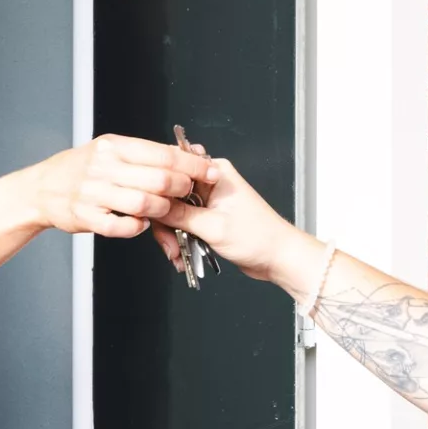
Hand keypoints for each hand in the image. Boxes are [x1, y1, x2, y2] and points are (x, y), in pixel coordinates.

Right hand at [28, 134, 218, 238]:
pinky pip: (120, 226)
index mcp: (114, 146)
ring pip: (144, 204)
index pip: (164, 154)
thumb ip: (141, 155)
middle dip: (182, 189)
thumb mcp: (109, 150)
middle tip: (189, 194)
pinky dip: (136, 227)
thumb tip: (181, 156)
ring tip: (167, 210)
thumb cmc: (80, 169)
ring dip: (163, 210)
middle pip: (159, 179)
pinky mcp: (85, 216)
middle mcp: (104, 166)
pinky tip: (140, 224)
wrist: (41, 188)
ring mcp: (93, 192)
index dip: (192, 165)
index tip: (210, 171)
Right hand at [153, 158, 322, 290]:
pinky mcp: (209, 216)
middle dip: (166, 223)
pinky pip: (185, 224)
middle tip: (169, 245)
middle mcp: (210, 182)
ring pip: (175, 212)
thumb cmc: (258, 237)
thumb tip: (152, 205)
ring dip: (173, 236)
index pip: (174, 170)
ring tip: (177, 255)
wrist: (278, 258)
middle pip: (171, 195)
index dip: (158, 189)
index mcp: (215, 172)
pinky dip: (181, 240)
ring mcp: (209, 200)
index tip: (149, 207)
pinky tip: (182, 256)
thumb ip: (179, 215)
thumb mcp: (212, 226)